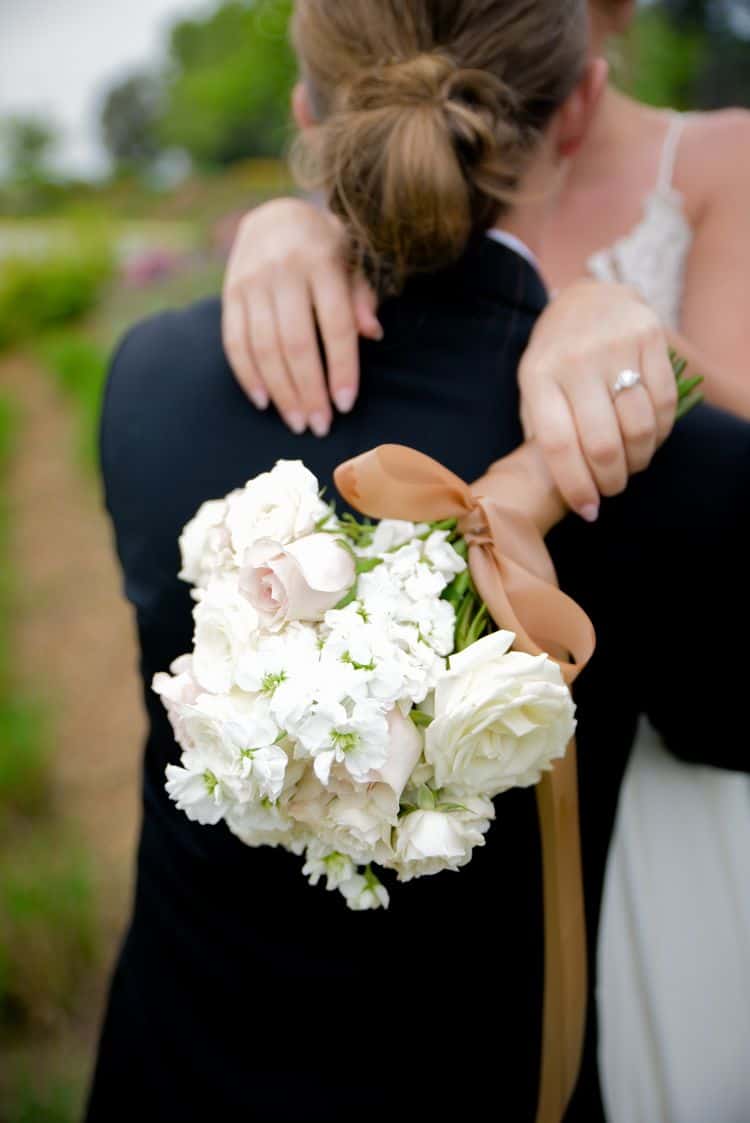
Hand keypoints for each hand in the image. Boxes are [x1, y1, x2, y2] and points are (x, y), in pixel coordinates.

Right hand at [222, 198, 379, 435]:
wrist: (273, 214)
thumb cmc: (326, 247)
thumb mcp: (353, 260)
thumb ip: (362, 296)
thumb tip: (373, 334)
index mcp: (321, 261)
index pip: (335, 325)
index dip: (342, 368)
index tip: (346, 404)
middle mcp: (283, 271)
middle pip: (296, 344)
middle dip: (309, 391)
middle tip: (320, 426)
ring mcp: (251, 282)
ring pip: (263, 348)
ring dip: (281, 392)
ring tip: (297, 422)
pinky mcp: (229, 294)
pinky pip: (234, 342)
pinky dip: (248, 376)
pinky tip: (264, 401)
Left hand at [518, 280, 677, 520]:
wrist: (588, 297)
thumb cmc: (556, 356)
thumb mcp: (533, 387)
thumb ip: (540, 430)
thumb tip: (558, 484)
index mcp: (538, 376)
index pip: (556, 444)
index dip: (574, 485)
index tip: (587, 509)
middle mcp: (576, 361)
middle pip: (601, 444)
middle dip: (610, 481)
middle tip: (611, 489)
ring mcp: (615, 347)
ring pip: (639, 428)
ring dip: (638, 461)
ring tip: (629, 465)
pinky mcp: (650, 338)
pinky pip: (665, 403)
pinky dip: (660, 433)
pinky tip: (648, 438)